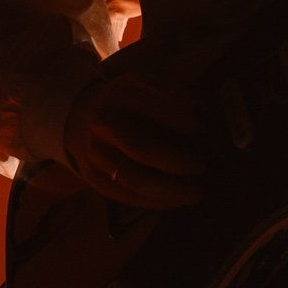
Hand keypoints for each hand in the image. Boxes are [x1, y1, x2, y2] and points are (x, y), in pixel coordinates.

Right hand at [64, 69, 207, 207]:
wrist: (80, 116)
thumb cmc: (128, 102)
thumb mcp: (148, 84)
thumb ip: (176, 97)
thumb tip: (208, 119)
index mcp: (124, 93)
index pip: (160, 109)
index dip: (189, 124)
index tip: (207, 133)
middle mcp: (105, 122)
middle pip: (143, 148)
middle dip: (179, 162)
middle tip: (202, 166)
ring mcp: (96, 152)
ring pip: (133, 178)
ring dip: (170, 190)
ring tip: (195, 193)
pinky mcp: (93, 177)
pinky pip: (125, 196)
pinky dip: (155, 203)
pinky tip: (175, 201)